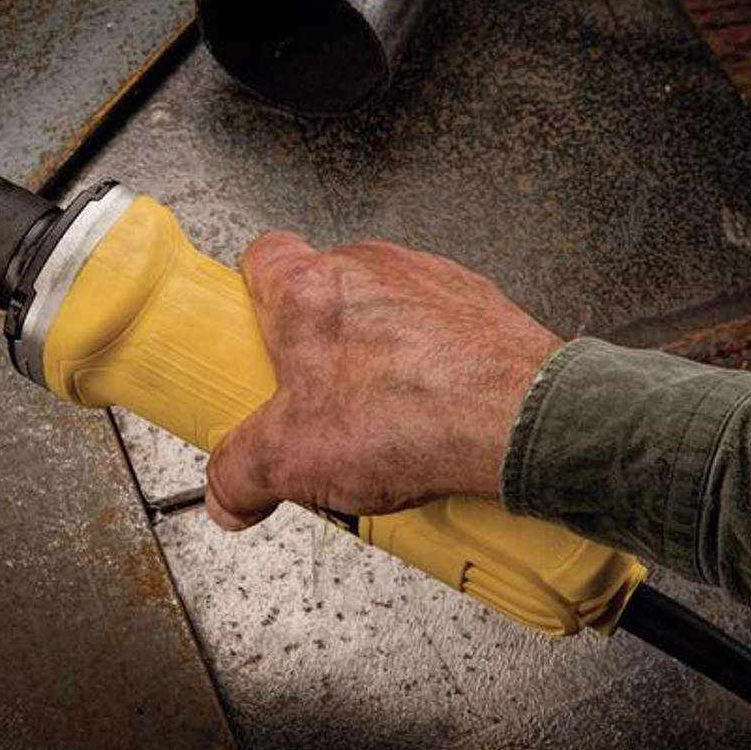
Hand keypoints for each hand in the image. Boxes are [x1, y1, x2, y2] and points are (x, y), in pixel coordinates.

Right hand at [204, 232, 562, 530]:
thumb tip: (228, 493)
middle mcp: (369, 266)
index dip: (252, 296)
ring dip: (376, 354)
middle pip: (322, 291)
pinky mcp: (479, 304)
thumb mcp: (289, 463)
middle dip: (317, 346)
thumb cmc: (414, 418)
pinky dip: (430, 364)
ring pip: (382, 309)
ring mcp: (429, 280)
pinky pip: (437, 328)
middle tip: (316, 401)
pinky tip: (432, 415)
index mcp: (309, 288)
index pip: (261, 256)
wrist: (522, 424)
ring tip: (381, 419)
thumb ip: (239, 475)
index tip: (253, 337)